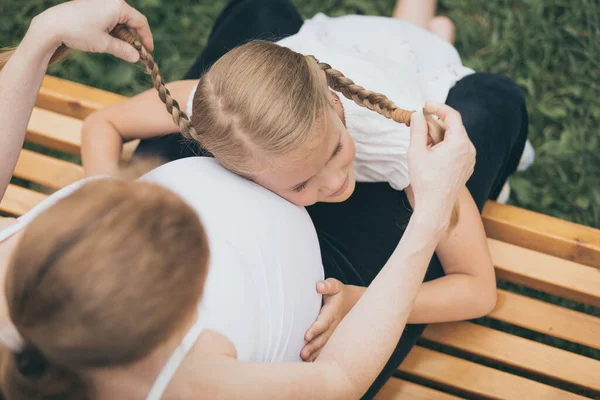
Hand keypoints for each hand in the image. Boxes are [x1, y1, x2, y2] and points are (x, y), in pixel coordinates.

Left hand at [30, 0, 152, 62]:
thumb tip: (137, 58)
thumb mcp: (104, 44)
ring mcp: (102, 3)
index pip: (141, 22)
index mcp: (118, 7)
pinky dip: (112, 30)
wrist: (52, 25)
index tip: (148, 51)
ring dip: (122, 35)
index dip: (147, 38)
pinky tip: (106, 40)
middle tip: (133, 53)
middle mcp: (112, 1)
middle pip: (131, 21)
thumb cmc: (78, 32)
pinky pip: (110, 18)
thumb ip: (123, 50)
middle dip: (133, 38)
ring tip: (117, 48)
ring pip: (120, 20)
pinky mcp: (93, 7)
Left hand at [301, 278, 347, 361]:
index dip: (316, 329)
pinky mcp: (333, 338)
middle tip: (302, 354)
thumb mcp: (335, 286)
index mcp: (332, 312)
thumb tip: (319, 286)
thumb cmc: (338, 293)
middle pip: (323, 338)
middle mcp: (334, 325)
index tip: (306, 336)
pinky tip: (310, 364)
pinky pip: (327, 349)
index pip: (323, 322)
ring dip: (315, 354)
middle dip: (313, 346)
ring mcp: (334, 333)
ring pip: (325, 346)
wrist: (353, 303)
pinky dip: (319, 357)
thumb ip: (328, 285)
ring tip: (304, 360)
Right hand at [408, 103, 475, 224]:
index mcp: (459, 143)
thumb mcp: (416, 152)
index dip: (438, 107)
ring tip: (424, 146)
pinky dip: (446, 146)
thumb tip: (418, 114)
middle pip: (454, 126)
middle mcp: (469, 149)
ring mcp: (470, 159)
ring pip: (456, 137)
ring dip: (440, 135)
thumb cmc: (425, 181)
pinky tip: (432, 156)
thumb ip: (417, 129)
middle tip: (420, 127)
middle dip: (436, 123)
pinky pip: (458, 148)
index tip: (425, 105)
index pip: (452, 116)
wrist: (435, 206)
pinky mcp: (468, 166)